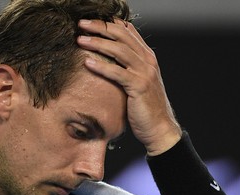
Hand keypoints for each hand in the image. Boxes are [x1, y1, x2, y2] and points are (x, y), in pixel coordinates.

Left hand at [77, 19, 181, 155]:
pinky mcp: (139, 86)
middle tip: (81, 24)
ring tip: (80, 40)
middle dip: (100, 27)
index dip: (108, 23)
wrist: (159, 128)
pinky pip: (118, 72)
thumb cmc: (144, 107)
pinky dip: (102, 66)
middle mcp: (147, 61)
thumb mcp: (138, 81)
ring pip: (119, 51)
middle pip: (121, 36)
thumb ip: (128, 67)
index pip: (127, 32)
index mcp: (147, 57)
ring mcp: (144, 73)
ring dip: (98, 43)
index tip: (91, 21)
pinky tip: (88, 63)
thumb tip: (109, 57)